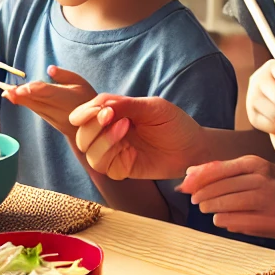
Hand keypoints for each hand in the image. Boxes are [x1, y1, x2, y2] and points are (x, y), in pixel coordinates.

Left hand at [5, 66, 96, 137]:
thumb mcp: (81, 83)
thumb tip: (49, 69)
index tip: (23, 89)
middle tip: (7, 90)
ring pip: (33, 106)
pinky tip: (13, 97)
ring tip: (6, 92)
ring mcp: (52, 116)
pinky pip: (35, 109)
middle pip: (37, 100)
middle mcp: (57, 108)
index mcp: (66, 97)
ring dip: (19, 99)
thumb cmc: (86, 100)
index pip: (49, 92)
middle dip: (21, 95)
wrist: (90, 127)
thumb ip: (64, 75)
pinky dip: (24, 103)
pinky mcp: (48, 119)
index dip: (35, 90)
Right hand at [69, 94, 205, 180]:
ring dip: (101, 138)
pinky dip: (108, 152)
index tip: (101, 108)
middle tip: (110, 115)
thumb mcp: (151, 107)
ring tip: (124, 126)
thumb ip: (124, 105)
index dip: (84, 112)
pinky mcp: (121, 169)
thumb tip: (99, 106)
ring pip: (87, 150)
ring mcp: (114, 153)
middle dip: (92, 124)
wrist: (193, 146)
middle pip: (81, 134)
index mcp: (112, 116)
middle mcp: (109, 135)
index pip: (83, 115)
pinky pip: (102, 166)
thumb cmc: (173, 123)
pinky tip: (126, 142)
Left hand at [179, 156, 274, 239]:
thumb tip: (190, 172)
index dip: (198, 178)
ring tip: (207, 209)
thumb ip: (226, 170)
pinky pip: (239, 223)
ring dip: (212, 208)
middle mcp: (263, 181)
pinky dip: (226, 222)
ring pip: (226, 206)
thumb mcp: (259, 171)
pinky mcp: (274, 223)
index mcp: (258, 164)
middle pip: (220, 188)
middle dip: (202, 195)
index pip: (218, 169)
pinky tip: (222, 220)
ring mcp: (269, 202)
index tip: (185, 184)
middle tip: (195, 200)